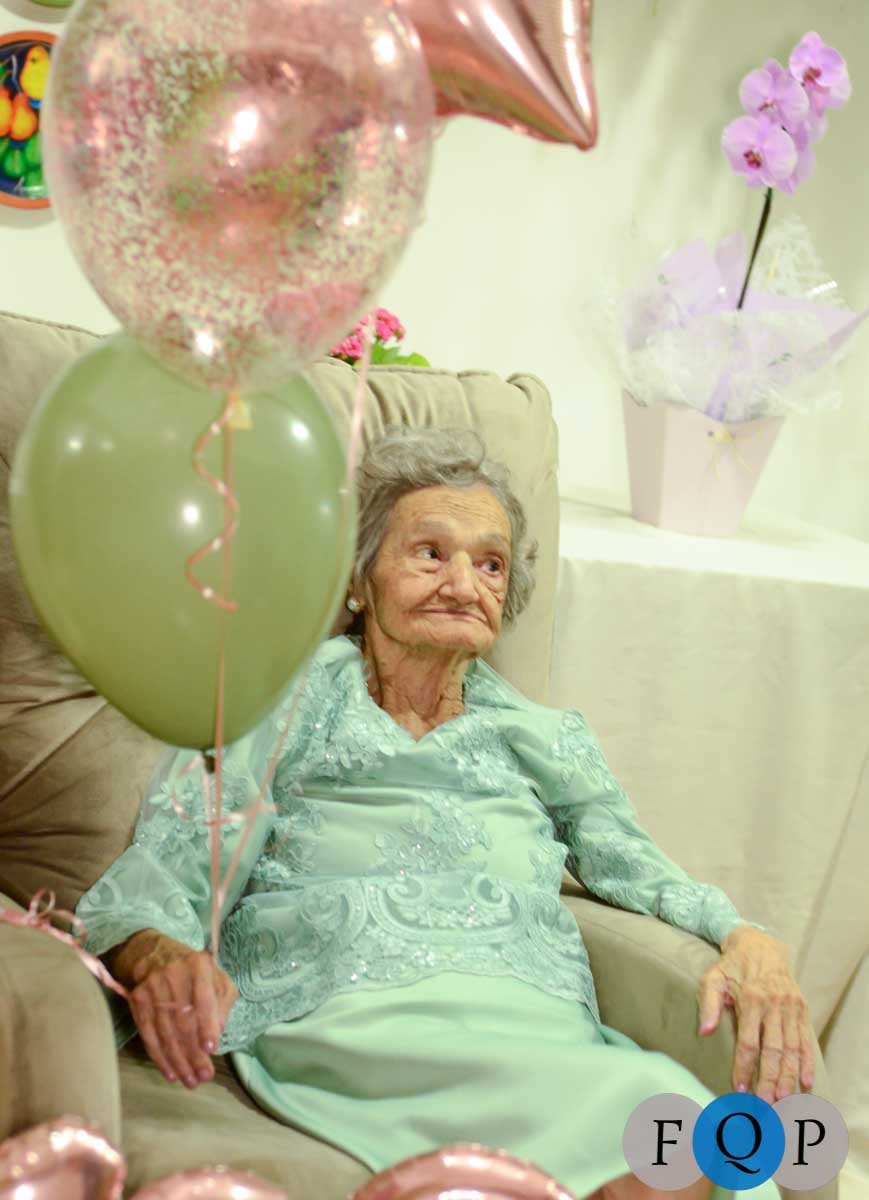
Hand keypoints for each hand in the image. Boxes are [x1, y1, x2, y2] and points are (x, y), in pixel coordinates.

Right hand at [108, 929, 237, 1088]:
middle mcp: (173, 974)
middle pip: (183, 1020)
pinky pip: (148, 1034)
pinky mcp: (137, 1000)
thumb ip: (222, 1002)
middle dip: (194, 1053)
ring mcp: (152, 987)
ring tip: (190, 1081)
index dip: (207, 1023)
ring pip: (165, 1031)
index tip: (211, 1048)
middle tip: (204, 1077)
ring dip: (178, 1060)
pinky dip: (159, 1056)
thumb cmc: (194, 971)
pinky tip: (171, 1072)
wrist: (155, 954)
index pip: (203, 997)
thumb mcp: (216, 977)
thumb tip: (217, 1031)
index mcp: (199, 965)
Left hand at [696, 925, 813, 1101]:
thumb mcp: (712, 978)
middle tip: (765, 1104)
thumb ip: (708, 1005)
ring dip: (788, 1076)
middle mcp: (773, 1005)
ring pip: (791, 1048)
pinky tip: (805, 1082)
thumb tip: (703, 1032)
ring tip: (782, 1099)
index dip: (745, 1067)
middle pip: (772, 1050)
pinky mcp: (801, 1008)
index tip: (740, 1089)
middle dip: (768, 1079)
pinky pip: (805, 1039)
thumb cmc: (731, 966)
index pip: (748, 1042)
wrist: (759, 945)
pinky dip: (806, 1062)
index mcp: (750, 1000)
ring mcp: (790, 1007)